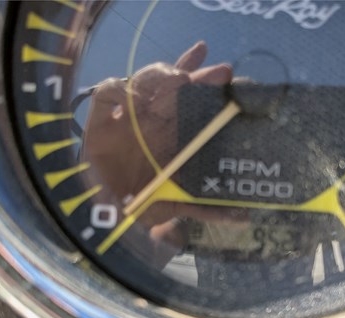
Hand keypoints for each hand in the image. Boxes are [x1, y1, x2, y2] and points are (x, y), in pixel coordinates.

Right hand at [82, 41, 231, 225]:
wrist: (103, 215)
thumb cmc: (140, 206)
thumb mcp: (176, 207)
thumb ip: (206, 209)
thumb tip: (244, 218)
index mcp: (171, 136)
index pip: (192, 102)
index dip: (208, 85)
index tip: (228, 77)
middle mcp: (151, 121)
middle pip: (175, 87)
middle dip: (199, 75)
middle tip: (222, 72)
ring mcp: (126, 118)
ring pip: (144, 83)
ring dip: (162, 75)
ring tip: (180, 78)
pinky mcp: (99, 123)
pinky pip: (105, 96)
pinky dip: (116, 90)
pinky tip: (131, 97)